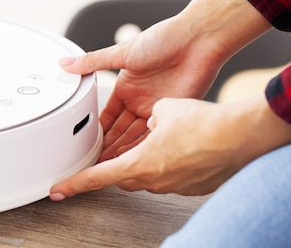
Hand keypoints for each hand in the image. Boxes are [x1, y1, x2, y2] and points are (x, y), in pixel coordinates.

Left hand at [50, 95, 290, 198]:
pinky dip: (168, 162)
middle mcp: (153, 179)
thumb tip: (151, 117)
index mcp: (138, 163)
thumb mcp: (163, 109)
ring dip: (144, 160)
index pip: (97, 176)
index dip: (75, 184)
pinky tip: (179, 145)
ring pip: (147, 175)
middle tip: (111, 152)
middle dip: (115, 164)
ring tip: (156, 140)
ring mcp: (172, 186)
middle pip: (122, 175)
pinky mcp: (189, 186)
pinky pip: (169, 176)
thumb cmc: (203, 125)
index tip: (59, 191)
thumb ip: (149, 116)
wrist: (239, 137)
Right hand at [62, 15, 225, 160]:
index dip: (98, 131)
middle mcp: (140, 101)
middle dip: (109, 147)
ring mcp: (157, 109)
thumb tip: (66, 63)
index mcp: (126, 88)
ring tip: (112, 167)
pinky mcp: (174, 113)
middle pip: (121, 131)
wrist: (197, 40)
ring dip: (126, 151)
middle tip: (96, 164)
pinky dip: (146, 147)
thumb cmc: (163, 40)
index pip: (107, 116)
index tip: (86, 146)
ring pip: (137, 137)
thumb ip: (93, 62)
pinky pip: (157, 135)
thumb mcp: (122, 53)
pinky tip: (136, 160)